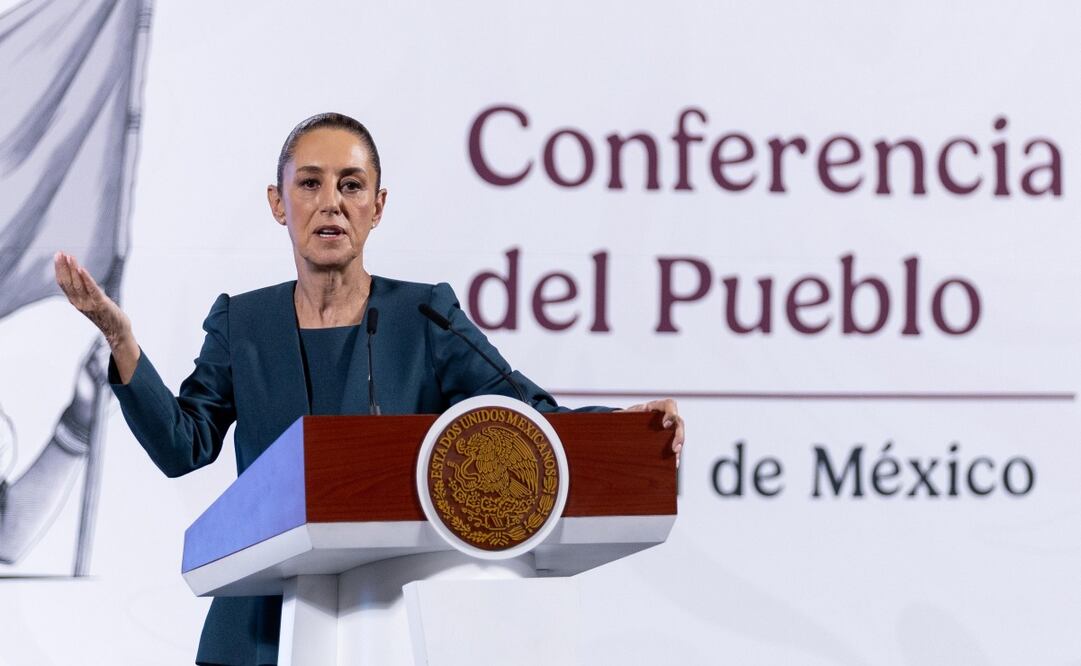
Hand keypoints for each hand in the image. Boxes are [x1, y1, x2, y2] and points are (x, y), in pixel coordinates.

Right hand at [54, 252, 138, 382]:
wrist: (117, 331)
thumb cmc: (105, 314)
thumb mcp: (90, 301)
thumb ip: (83, 290)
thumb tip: (78, 274)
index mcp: (75, 301)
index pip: (63, 283)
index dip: (59, 269)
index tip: (57, 256)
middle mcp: (79, 302)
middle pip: (68, 282)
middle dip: (63, 267)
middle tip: (60, 253)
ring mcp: (89, 304)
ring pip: (78, 284)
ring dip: (73, 269)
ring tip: (69, 257)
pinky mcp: (101, 304)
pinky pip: (92, 289)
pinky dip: (86, 278)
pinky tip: (82, 268)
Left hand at [621, 398, 684, 465]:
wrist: (627, 425)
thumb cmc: (628, 417)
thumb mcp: (625, 414)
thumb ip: (622, 414)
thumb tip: (614, 415)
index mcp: (656, 406)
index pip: (669, 404)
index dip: (671, 413)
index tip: (665, 425)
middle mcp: (665, 416)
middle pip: (678, 422)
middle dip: (679, 435)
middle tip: (674, 447)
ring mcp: (668, 428)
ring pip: (679, 434)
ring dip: (679, 444)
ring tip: (675, 454)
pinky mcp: (667, 440)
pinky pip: (675, 446)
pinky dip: (675, 455)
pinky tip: (673, 462)